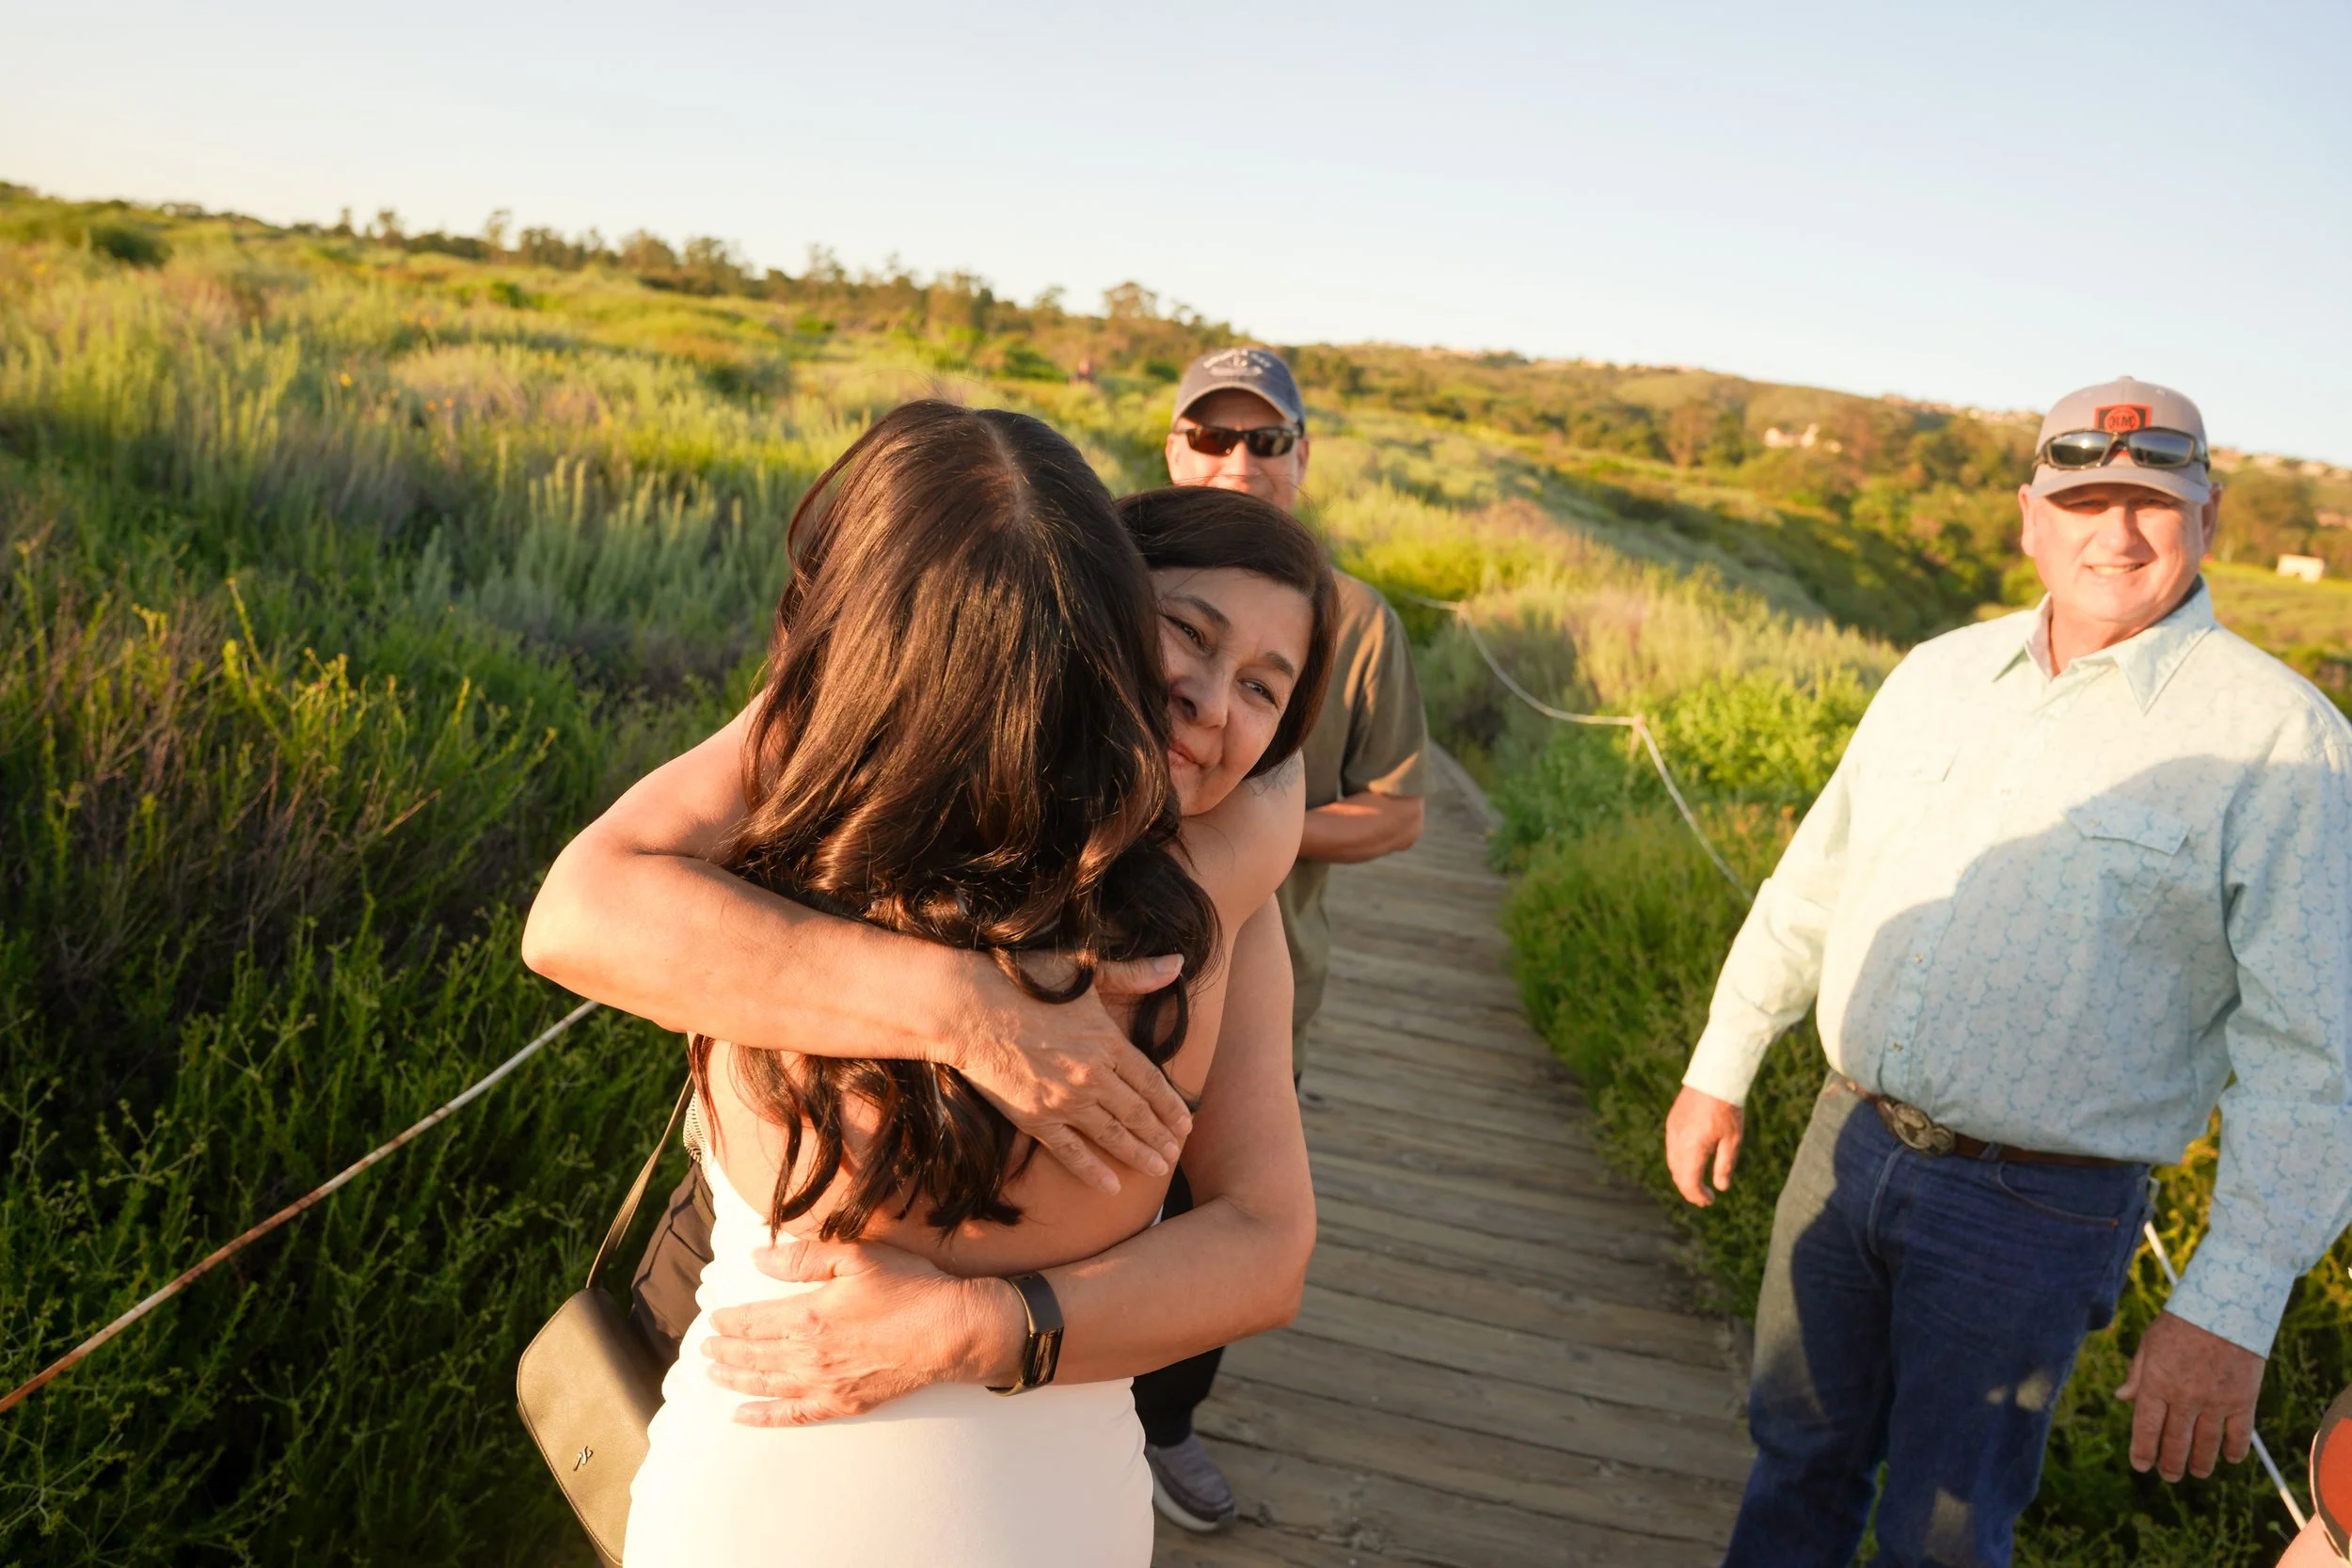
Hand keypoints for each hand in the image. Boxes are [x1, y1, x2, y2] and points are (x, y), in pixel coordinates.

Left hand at [702, 1240, 1023, 1426]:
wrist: (952, 1331)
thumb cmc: (909, 1287)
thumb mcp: (856, 1256)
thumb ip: (802, 1258)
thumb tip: (757, 1259)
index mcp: (808, 1315)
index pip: (753, 1321)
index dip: (729, 1321)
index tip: (713, 1320)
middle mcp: (809, 1355)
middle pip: (753, 1355)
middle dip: (723, 1352)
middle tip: (703, 1349)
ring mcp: (825, 1383)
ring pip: (765, 1385)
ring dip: (734, 1380)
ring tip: (713, 1375)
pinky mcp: (843, 1403)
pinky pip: (793, 1415)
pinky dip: (763, 1416)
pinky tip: (743, 1415)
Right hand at [951, 953, 1193, 1195]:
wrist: (968, 1008)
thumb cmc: (1024, 981)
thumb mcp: (1084, 971)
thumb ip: (1133, 975)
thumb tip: (1178, 962)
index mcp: (1107, 1042)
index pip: (1151, 1082)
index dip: (1170, 1106)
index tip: (1185, 1124)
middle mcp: (1092, 1077)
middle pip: (1136, 1113)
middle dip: (1159, 1136)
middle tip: (1175, 1155)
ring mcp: (1064, 1101)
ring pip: (1111, 1135)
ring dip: (1137, 1155)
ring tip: (1158, 1170)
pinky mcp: (1035, 1119)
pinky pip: (1071, 1152)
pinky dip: (1092, 1171)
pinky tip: (1111, 1187)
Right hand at [1665, 1085, 1742, 1207]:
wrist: (1715, 1077)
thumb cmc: (1728, 1108)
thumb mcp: (1732, 1139)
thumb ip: (1724, 1165)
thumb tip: (1720, 1188)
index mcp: (1693, 1148)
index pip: (1689, 1182)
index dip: (1698, 1196)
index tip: (1710, 1201)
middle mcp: (1678, 1141)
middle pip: (1678, 1175)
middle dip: (1689, 1189)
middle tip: (1704, 1197)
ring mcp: (1672, 1131)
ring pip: (1672, 1163)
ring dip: (1683, 1176)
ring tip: (1698, 1182)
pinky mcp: (1672, 1122)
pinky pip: (1671, 1148)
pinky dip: (1679, 1161)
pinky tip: (1691, 1161)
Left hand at [2115, 1309, 2266, 1481]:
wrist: (2226, 1307)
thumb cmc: (2181, 1323)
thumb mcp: (2149, 1344)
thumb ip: (2137, 1374)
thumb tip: (2122, 1398)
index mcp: (2157, 1383)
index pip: (2146, 1428)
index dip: (2142, 1452)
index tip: (2140, 1465)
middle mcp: (2184, 1398)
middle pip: (2175, 1442)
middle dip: (2170, 1464)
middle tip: (2169, 1476)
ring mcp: (2215, 1402)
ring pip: (2206, 1445)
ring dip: (2200, 1463)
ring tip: (2197, 1472)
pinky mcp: (2243, 1401)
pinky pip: (2239, 1435)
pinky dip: (2234, 1451)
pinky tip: (2229, 1458)